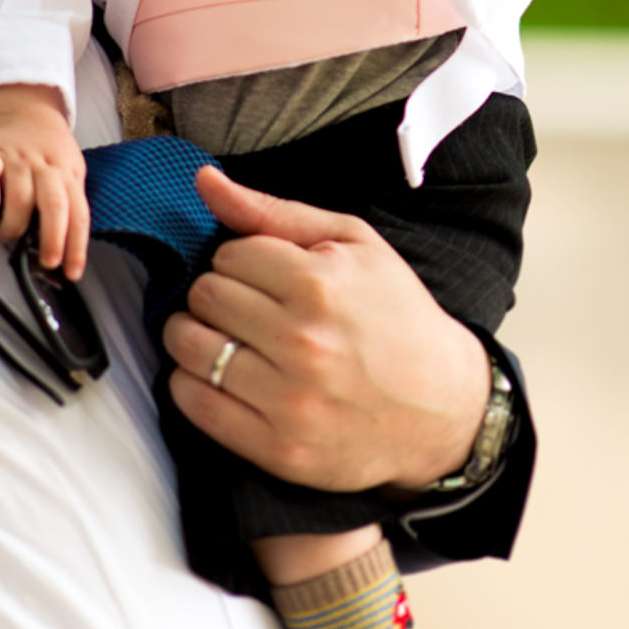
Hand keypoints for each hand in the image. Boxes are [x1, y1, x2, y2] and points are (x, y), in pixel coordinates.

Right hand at [0, 84, 87, 278]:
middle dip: (53, 237)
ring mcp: (18, 158)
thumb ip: (67, 202)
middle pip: (55, 204)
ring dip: (14, 223)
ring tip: (7, 236)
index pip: (79, 214)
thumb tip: (63, 247)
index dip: (76, 245)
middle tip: (46, 261)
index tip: (72, 272)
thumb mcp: (70, 170)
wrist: (24, 105)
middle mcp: (46, 168)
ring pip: (20, 194)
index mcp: (70, 175)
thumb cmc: (49, 148)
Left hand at [160, 167, 489, 493]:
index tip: (264, 276)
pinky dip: (192, 383)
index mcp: (321, 285)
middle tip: (250, 308)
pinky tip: (225, 374)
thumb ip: (275, 213)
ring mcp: (288, 399)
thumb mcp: (355, 246)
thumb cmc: (397, 319)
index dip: (242, 261)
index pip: (228, 255)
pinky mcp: (277, 446)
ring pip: (187, 347)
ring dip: (198, 337)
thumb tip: (205, 182)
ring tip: (231, 338)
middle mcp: (302, 342)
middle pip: (204, 298)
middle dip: (219, 296)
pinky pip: (194, 402)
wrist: (440, 407)